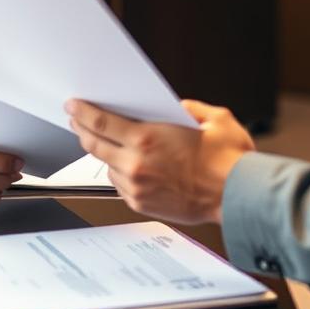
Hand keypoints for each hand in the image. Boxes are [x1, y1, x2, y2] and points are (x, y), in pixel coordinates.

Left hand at [65, 100, 253, 224]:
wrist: (237, 196)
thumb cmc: (228, 161)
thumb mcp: (213, 119)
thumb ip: (190, 108)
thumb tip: (177, 108)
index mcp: (148, 138)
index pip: (101, 123)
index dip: (82, 112)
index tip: (73, 105)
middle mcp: (136, 163)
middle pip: (94, 145)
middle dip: (81, 129)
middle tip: (75, 120)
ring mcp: (136, 187)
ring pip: (106, 166)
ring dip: (102, 152)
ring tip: (103, 141)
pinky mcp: (141, 203)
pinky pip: (119, 184)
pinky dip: (118, 172)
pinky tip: (126, 164)